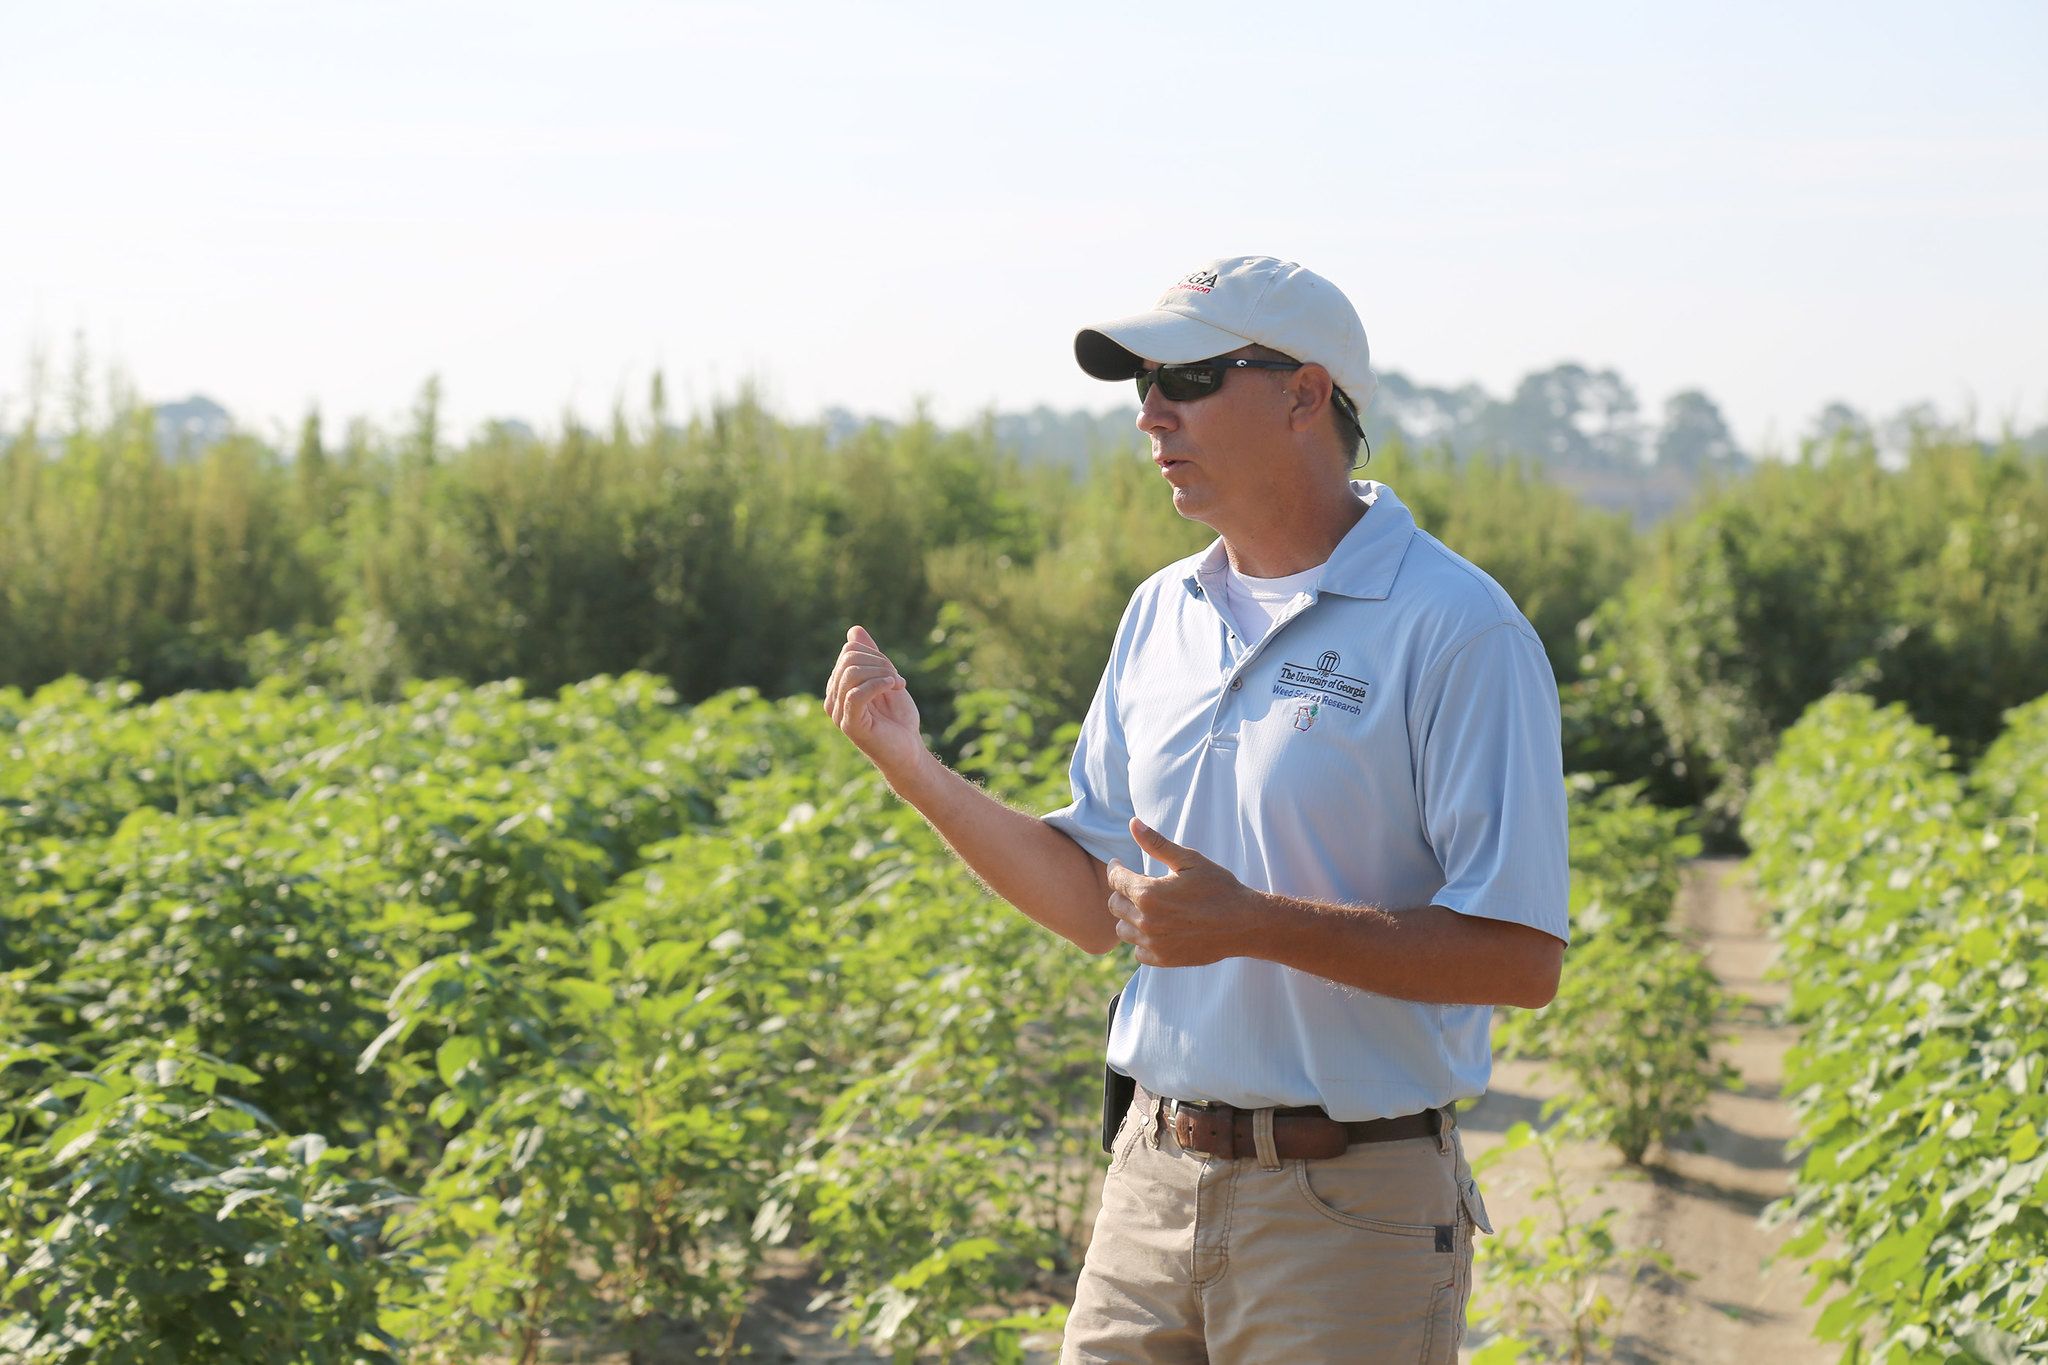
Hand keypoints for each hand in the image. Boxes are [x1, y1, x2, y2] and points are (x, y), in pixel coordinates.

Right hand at [824, 625, 926, 780]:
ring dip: (882, 673)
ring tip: (898, 685)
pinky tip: (894, 686)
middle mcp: (833, 699)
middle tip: (898, 680)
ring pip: (851, 673)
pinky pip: (855, 694)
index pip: (849, 651)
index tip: (893, 672)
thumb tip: (854, 630)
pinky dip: (878, 684)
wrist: (909, 752)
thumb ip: (871, 656)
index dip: (875, 655)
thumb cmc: (898, 720)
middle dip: (879, 662)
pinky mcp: (850, 725)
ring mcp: (839, 713)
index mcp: (839, 686)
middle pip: (848, 659)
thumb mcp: (886, 679)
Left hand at [1104, 817, 1254, 966]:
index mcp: (1148, 893)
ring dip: (1129, 917)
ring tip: (1146, 908)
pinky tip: (1156, 930)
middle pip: (1114, 905)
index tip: (1120, 865)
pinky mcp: (1163, 959)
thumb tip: (1133, 823)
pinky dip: (1142, 941)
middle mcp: (1145, 920)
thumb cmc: (1219, 888)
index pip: (1115, 880)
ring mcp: (1153, 943)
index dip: (1116, 869)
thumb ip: (1157, 843)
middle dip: (1122, 892)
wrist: (1244, 924)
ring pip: (1122, 930)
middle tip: (1138, 886)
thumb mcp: (1189, 860)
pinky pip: (1138, 951)